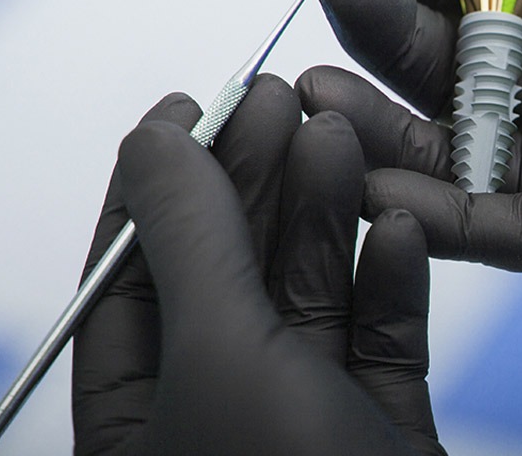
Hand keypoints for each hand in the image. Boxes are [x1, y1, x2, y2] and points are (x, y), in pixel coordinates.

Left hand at [72, 78, 443, 454]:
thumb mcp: (221, 353)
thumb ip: (190, 240)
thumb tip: (153, 144)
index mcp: (136, 422)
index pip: (126, 282)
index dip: (157, 187)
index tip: (189, 106)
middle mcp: (216, 417)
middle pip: (226, 277)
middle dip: (253, 181)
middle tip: (279, 98)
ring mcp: (303, 425)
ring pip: (309, 297)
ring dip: (325, 214)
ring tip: (338, 137)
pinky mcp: (378, 432)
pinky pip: (380, 341)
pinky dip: (388, 281)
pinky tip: (395, 225)